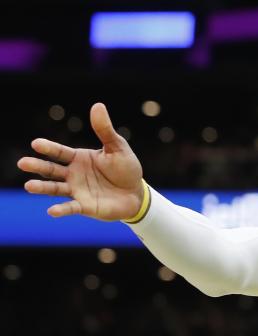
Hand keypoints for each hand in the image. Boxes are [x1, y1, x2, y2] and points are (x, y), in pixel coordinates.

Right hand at [18, 103, 143, 220]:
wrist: (136, 193)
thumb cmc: (125, 168)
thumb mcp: (117, 147)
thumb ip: (105, 130)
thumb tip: (98, 105)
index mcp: (78, 158)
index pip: (60, 152)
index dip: (48, 148)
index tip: (36, 143)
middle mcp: (73, 174)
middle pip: (51, 169)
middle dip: (37, 166)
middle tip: (22, 163)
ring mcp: (77, 190)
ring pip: (55, 188)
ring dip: (42, 187)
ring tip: (29, 185)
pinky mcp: (85, 206)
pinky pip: (71, 207)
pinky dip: (61, 209)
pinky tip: (51, 210)